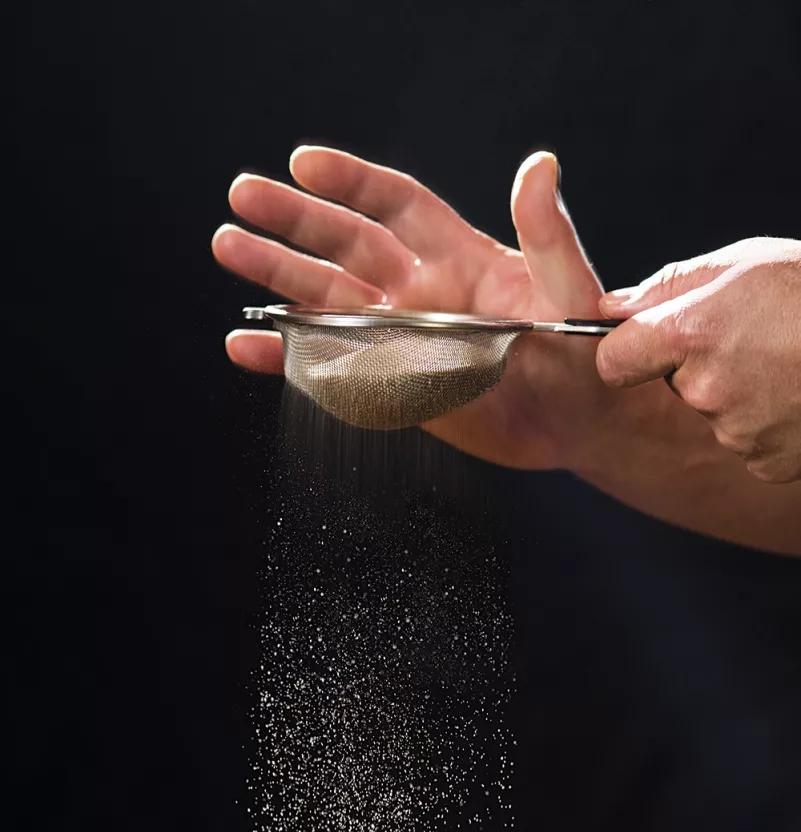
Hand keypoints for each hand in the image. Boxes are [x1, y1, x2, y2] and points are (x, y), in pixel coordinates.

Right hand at [212, 146, 615, 469]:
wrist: (578, 424)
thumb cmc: (583, 353)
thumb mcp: (568, 289)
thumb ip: (547, 235)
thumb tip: (540, 166)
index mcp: (458, 255)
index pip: (394, 205)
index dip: (350, 182)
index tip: (304, 162)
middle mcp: (419, 290)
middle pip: (344, 244)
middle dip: (293, 220)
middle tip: (242, 197)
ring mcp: (399, 337)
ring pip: (326, 298)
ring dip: (277, 276)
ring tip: (228, 248)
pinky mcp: (390, 385)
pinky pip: (329, 367)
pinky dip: (287, 358)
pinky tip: (246, 343)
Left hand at [597, 238, 800, 482]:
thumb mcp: (744, 264)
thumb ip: (669, 287)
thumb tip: (612, 309)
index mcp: (689, 333)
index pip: (613, 362)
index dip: (627, 354)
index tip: (646, 346)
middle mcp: (705, 389)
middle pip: (674, 385)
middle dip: (700, 365)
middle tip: (755, 340)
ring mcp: (737, 432)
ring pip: (715, 414)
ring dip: (740, 394)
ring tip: (787, 364)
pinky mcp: (765, 462)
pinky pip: (748, 444)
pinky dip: (768, 425)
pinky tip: (798, 395)